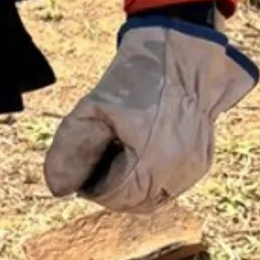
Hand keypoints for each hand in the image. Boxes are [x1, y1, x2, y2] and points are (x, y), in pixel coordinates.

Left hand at [43, 16, 258, 213]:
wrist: (182, 56)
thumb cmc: (135, 80)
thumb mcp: (91, 110)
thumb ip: (71, 153)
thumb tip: (58, 189)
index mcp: (150, 165)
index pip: (112, 198)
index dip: (91, 184)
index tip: (86, 159)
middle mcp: (177, 175)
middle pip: (133, 203)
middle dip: (112, 185)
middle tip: (103, 152)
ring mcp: (192, 170)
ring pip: (153, 197)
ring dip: (132, 183)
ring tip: (124, 147)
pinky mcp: (201, 162)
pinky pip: (170, 184)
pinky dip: (153, 175)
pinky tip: (143, 146)